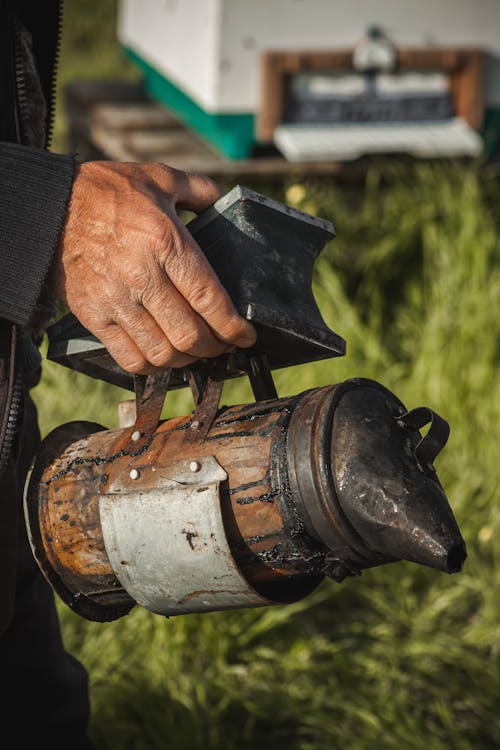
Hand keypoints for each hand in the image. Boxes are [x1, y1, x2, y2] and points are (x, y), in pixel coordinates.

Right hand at [50, 161, 255, 372]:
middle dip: (214, 348)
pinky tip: (161, 356)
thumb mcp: (159, 178)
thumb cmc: (107, 191)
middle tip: (222, 346)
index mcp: (165, 242)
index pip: (209, 299)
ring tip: (193, 352)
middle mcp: (142, 275)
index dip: (232, 327)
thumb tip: (222, 200)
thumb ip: (198, 189)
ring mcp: (116, 299)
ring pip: (162, 353)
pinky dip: (151, 366)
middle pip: (190, 334)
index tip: (245, 336)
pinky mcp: (93, 315)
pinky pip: (128, 358)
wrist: (50, 206)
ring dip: (185, 360)